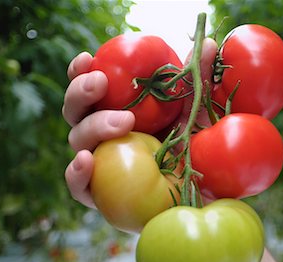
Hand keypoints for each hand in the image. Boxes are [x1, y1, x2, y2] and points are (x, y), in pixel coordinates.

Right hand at [62, 38, 217, 208]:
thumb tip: (207, 43)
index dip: (81, 72)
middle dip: (81, 93)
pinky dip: (76, 174)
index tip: (89, 58)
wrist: (202, 192)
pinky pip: (79, 187)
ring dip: (91, 128)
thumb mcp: (198, 111)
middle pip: (75, 111)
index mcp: (117, 110)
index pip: (90, 89)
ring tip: (122, 122)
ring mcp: (101, 165)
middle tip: (101, 84)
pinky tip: (86, 161)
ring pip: (76, 142)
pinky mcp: (101, 196)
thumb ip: (199, 79)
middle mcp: (104, 135)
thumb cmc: (196, 147)